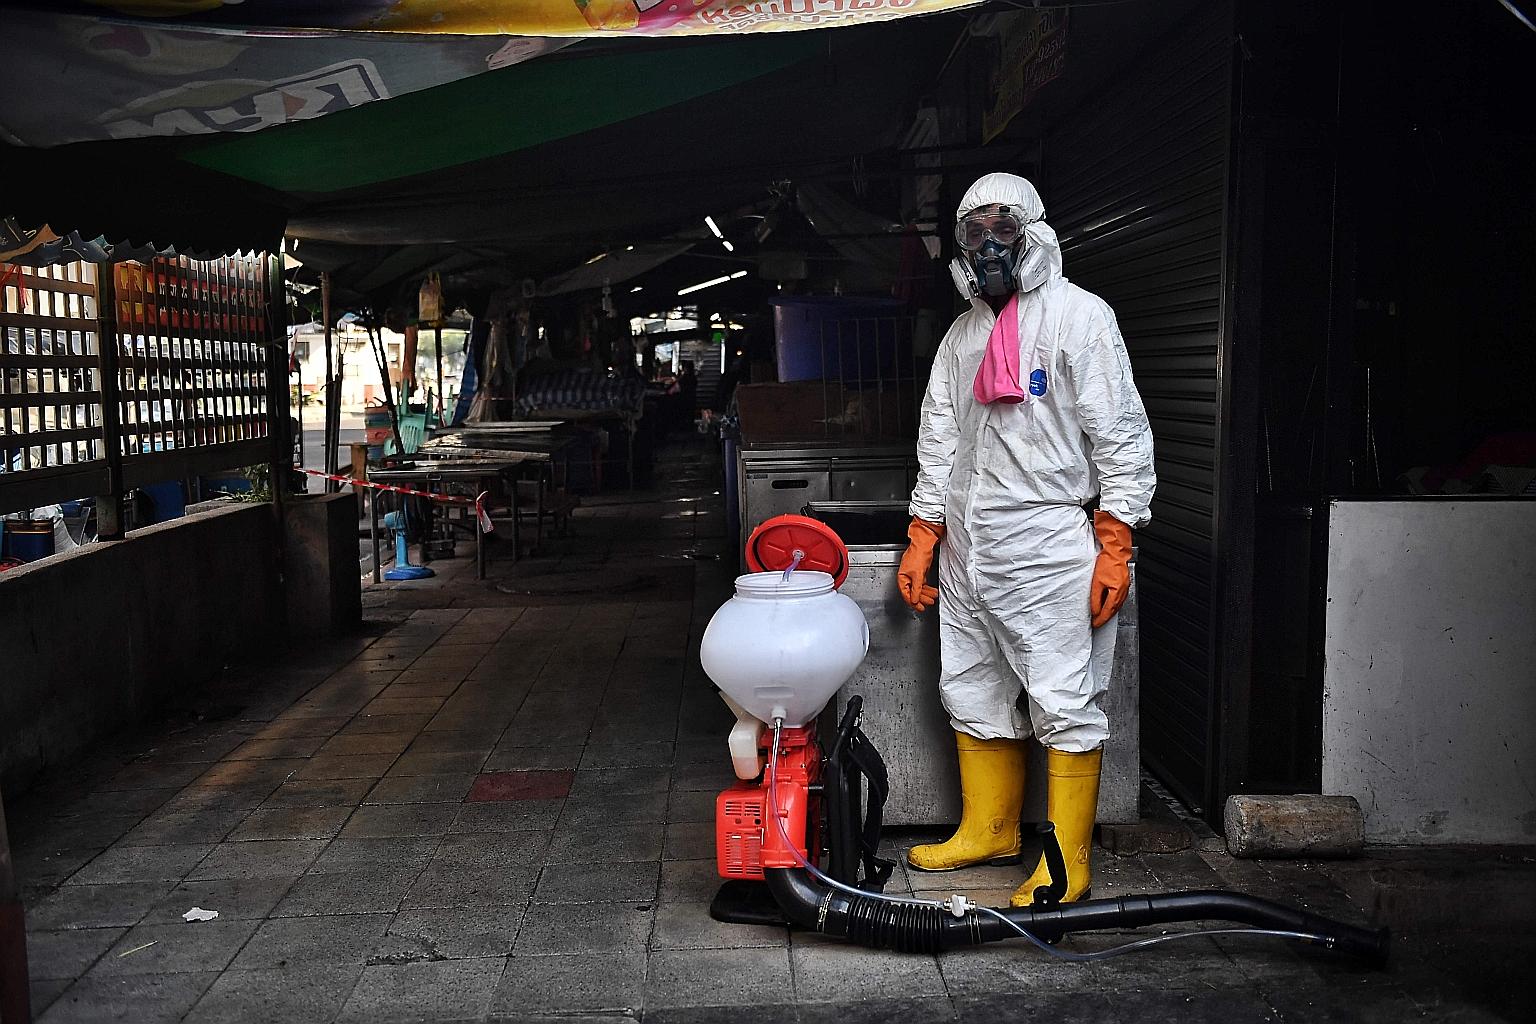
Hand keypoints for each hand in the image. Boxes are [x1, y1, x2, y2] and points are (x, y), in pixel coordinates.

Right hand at [897, 518, 944, 611]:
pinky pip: (923, 585)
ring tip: (933, 597)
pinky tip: (932, 591)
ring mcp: (913, 576)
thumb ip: (916, 589)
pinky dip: (928, 589)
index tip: (919, 607)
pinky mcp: (920, 574)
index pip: (906, 594)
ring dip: (926, 594)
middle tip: (928, 603)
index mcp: (902, 578)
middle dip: (921, 599)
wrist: (924, 545)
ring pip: (919, 589)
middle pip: (913, 593)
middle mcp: (906, 578)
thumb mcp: (918, 575)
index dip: (913, 602)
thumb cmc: (917, 555)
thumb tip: (914, 600)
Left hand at [1089, 510, 1132, 627]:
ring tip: (1101, 616)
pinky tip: (1108, 603)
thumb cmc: (1107, 562)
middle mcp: (1123, 591)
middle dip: (1105, 618)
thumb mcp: (1097, 582)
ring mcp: (1125, 587)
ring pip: (1117, 604)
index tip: (1095, 624)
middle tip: (1097, 623)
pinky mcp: (1124, 582)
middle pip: (1114, 609)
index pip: (1108, 611)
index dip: (1101, 619)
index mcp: (1117, 592)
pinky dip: (1113, 603)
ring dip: (1109, 611)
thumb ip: (1095, 598)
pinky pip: (1118, 597)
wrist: (1116, 549)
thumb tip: (1094, 610)